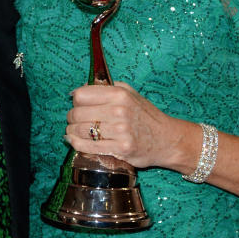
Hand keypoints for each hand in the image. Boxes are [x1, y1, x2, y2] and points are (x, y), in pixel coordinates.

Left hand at [64, 81, 188, 169]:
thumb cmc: (146, 115)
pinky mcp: (120, 149)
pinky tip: (74, 141)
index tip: (78, 105)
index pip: (81, 95)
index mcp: (119, 94)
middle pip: (77, 113)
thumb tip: (78, 90)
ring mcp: (120, 131)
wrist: (167, 140)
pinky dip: (77, 144)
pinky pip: (88, 146)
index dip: (75, 100)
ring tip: (73, 131)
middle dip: (71, 117)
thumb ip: (106, 88)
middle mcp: (119, 111)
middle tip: (74, 120)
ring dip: (72, 131)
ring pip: (80, 130)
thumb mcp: (130, 93)